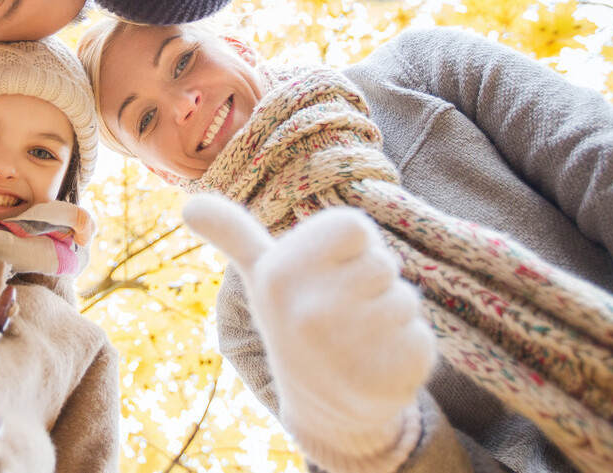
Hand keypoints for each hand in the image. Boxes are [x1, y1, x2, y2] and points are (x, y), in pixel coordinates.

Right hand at [184, 195, 434, 455]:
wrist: (320, 407)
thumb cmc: (295, 321)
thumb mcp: (262, 277)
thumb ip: (233, 234)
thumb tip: (188, 204)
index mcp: (280, 274)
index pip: (355, 225)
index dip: (349, 247)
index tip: (327, 272)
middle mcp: (312, 310)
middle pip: (383, 262)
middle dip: (372, 282)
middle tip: (343, 310)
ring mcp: (352, 347)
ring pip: (406, 298)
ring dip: (392, 315)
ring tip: (359, 337)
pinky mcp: (392, 376)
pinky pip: (423, 336)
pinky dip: (410, 348)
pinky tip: (378, 364)